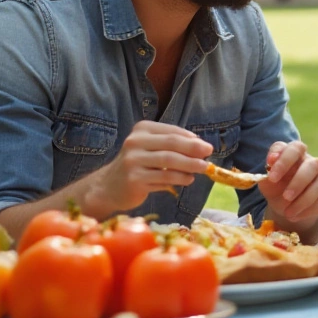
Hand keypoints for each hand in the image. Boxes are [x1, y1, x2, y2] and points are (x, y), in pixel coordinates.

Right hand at [84, 121, 211, 215]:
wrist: (108, 187)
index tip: (206, 146)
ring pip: (169, 161)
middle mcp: (135, 142)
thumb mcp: (151, 149)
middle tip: (209, 154)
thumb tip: (201, 146)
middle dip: (193, 149)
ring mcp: (133, 161)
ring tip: (204, 168)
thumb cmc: (137, 165)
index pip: (171, 132)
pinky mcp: (134, 179)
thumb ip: (171, 145)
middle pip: (171, 144)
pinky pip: (163, 178)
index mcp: (141, 130)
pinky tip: (189, 179)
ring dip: (190, 164)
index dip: (191, 139)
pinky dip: (180, 178)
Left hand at [258, 141, 317, 229]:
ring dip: (304, 200)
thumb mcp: (267, 181)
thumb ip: (267, 171)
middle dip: (299, 182)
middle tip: (286, 197)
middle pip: (313, 164)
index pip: (295, 148)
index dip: (284, 160)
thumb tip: (271, 160)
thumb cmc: (276, 188)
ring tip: (288, 213)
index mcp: (295, 155)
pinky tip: (296, 216)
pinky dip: (310, 210)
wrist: (286, 207)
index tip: (272, 177)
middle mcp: (311, 162)